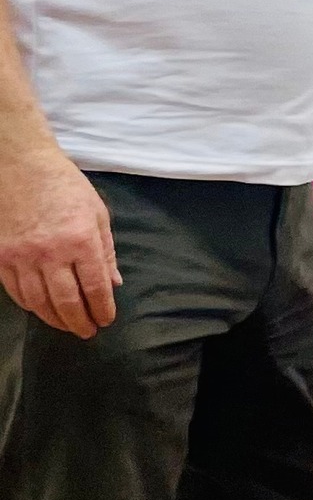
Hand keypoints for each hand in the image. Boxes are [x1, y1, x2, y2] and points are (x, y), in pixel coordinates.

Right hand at [0, 147, 117, 336]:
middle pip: (67, 301)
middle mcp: (51, 253)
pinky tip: (41, 309)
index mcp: (81, 241)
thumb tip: (113, 284)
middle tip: (88, 332)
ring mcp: (22, 257)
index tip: (106, 320)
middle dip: (80, 321)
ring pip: (39, 302)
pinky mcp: (1, 257)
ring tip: (67, 325)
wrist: (21, 167)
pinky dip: (30, 305)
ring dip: (54, 319)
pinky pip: (16, 291)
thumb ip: (106, 251)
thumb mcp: (98, 214)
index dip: (102, 309)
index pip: (95, 287)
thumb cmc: (66, 187)